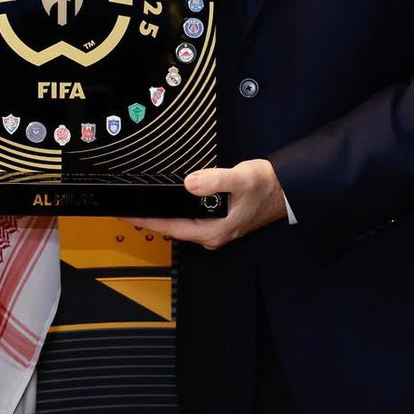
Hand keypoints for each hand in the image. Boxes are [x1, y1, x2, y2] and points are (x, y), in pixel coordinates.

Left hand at [129, 159, 286, 248]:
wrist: (286, 190)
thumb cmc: (266, 186)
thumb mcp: (239, 179)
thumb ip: (214, 180)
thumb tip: (190, 183)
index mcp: (213, 230)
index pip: (171, 227)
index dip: (147, 221)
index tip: (127, 216)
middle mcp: (212, 235)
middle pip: (173, 229)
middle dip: (150, 220)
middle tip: (127, 210)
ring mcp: (216, 230)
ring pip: (181, 225)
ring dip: (163, 216)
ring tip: (142, 206)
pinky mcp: (219, 222)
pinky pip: (190, 220)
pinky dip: (176, 213)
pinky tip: (169, 203)